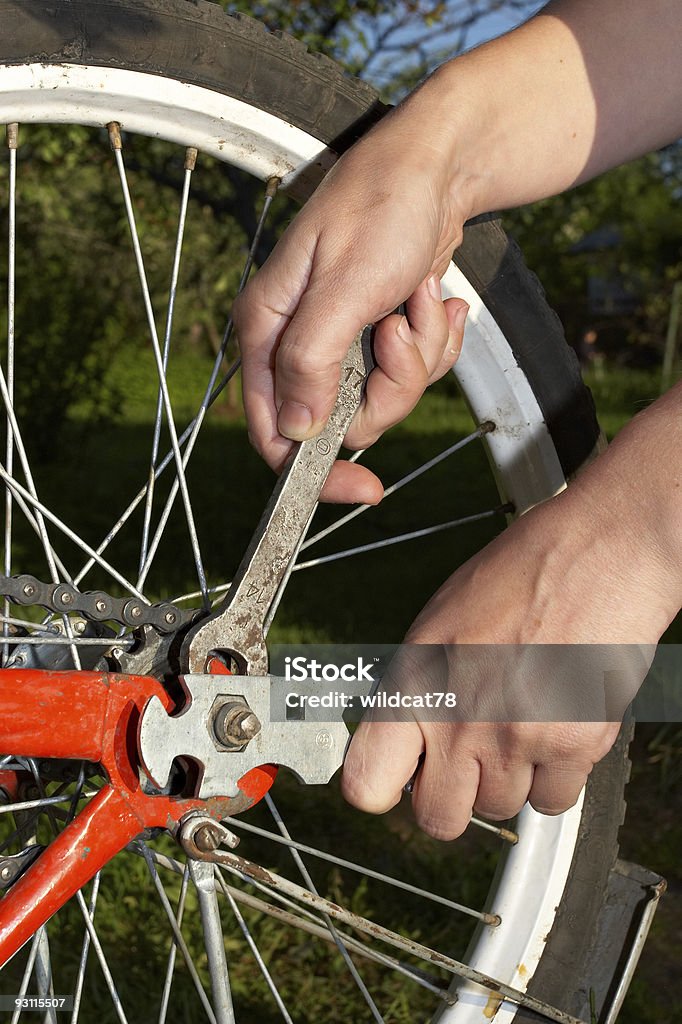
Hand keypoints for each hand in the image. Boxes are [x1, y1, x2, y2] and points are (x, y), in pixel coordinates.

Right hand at [233, 90, 470, 503]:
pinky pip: (412, 372)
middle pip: (343, 420)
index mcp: (270, 332)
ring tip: (423, 299)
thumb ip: (312, 362)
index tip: (363, 487)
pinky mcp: (378, 336)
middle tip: (401, 332)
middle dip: (389, 386)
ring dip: (419, 356)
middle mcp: (299, 343)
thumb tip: (295, 433)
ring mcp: (342, 342)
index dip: (314, 469)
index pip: (274, 431)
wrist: (436, 168)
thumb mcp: (344, 287)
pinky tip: (436, 298)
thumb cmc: (381, 208)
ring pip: (384, 397)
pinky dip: (435, 342)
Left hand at [341, 436, 676, 838]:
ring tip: (522, 723)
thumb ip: (417, 688)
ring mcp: (516, 738)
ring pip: (499, 810)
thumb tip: (403, 740)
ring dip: (508, 780)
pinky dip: (556, 778)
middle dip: (451, 797)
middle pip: (437, 819)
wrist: (599, 551)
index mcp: (415, 681)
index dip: (379, 789)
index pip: (366, 782)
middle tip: (466, 763)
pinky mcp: (573, 746)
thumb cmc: (520, 573)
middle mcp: (459, 718)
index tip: (394, 781)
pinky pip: (554, 802)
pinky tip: (555, 729)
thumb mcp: (439, 622)